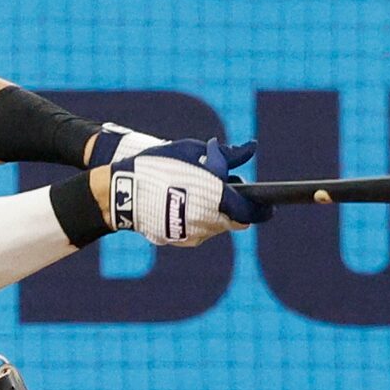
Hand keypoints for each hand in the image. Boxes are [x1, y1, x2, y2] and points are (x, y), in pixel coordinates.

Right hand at [100, 128, 268, 243]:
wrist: (120, 191)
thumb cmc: (158, 164)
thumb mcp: (192, 151)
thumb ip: (226, 154)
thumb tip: (252, 148)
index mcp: (214, 197)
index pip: (250, 211)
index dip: (263, 209)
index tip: (269, 207)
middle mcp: (207, 220)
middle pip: (235, 220)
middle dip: (235, 206)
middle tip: (224, 188)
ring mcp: (192, 234)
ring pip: (217, 226)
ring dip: (216, 211)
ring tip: (198, 191)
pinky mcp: (179, 240)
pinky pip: (199, 231)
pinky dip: (199, 219)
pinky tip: (183, 202)